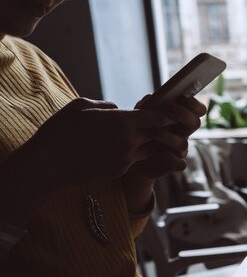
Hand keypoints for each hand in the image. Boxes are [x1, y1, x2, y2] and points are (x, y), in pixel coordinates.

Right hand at [25, 97, 173, 185]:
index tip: (169, 114)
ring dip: (147, 144)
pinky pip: (132, 160)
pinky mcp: (120, 171)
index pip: (155, 118)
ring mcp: (126, 158)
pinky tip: (122, 150)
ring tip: (142, 138)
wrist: (49, 162)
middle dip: (160, 130)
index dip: (164, 115)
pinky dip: (132, 154)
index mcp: (122, 122)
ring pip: (148, 150)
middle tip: (163, 126)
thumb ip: (106, 105)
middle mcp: (129, 141)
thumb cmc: (61, 129)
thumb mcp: (81, 106)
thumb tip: (118, 109)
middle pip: (156, 135)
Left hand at [124, 96, 206, 181]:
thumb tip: (151, 98)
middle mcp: (183, 133)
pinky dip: (170, 158)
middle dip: (184, 115)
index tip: (184, 97)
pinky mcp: (175, 164)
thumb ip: (147, 106)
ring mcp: (180, 149)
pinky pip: (180, 163)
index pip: (198, 110)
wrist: (129, 157)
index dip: (195, 104)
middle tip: (169, 109)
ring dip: (170, 137)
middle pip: (195, 123)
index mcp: (179, 119)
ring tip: (155, 134)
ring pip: (184, 143)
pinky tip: (159, 153)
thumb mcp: (139, 116)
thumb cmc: (137, 132)